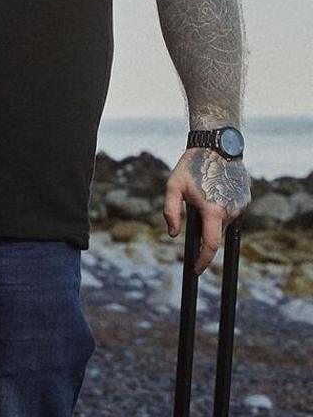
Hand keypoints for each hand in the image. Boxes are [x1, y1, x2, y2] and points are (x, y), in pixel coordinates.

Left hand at [166, 144, 249, 273]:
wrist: (217, 146)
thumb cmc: (191, 166)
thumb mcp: (173, 188)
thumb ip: (171, 212)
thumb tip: (174, 234)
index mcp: (213, 210)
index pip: (211, 244)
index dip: (203, 260)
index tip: (196, 270)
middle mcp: (231, 210)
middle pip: (215, 232)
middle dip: (203, 229)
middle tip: (192, 207)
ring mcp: (241, 204)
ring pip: (223, 221)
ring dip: (212, 217)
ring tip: (203, 194)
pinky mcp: (246, 198)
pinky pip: (231, 211)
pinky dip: (221, 208)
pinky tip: (213, 192)